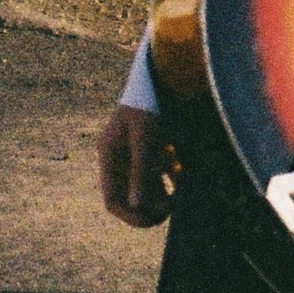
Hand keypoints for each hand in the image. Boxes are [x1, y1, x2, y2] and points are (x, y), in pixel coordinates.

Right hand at [98, 100, 176, 227]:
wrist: (167, 73)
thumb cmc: (151, 103)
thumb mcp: (146, 137)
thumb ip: (141, 170)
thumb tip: (137, 206)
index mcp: (110, 155)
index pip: (113, 199)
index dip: (130, 215)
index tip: (153, 220)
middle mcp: (120, 157)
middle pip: (131, 196)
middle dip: (149, 207)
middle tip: (172, 210)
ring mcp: (136, 151)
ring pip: (147, 186)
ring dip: (163, 195)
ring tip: (181, 196)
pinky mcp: (154, 144)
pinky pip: (160, 171)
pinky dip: (172, 177)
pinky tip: (184, 175)